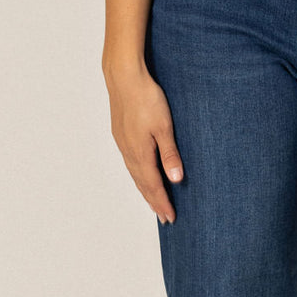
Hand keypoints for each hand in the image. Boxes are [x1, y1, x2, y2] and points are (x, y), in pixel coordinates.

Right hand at [105, 65, 183, 224]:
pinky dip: (138, 176)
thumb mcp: (164, 126)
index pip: (154, 185)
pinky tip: (142, 175)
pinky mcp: (121, 135)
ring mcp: (123, 143)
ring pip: (135, 174)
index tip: (170, 218)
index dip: (162, 203)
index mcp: (140, 153)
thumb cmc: (146, 98)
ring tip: (154, 202)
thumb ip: (169, 154)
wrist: (124, 77)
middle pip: (142, 184)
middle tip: (164, 218)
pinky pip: (130, 163)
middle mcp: (129, 152)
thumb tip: (175, 179)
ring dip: (145, 190)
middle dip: (154, 202)